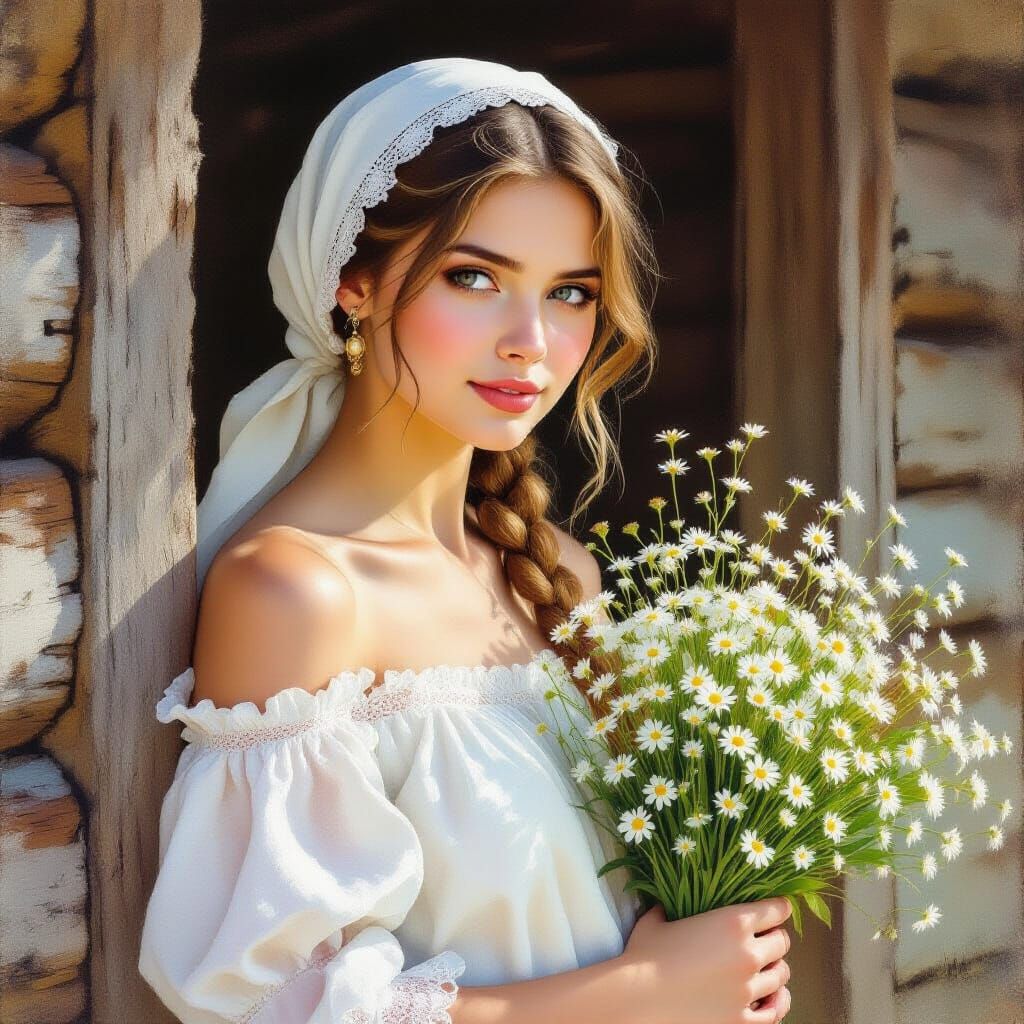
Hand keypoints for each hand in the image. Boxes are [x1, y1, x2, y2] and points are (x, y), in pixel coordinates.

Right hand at [620, 896, 792, 1023]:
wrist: (636, 1000)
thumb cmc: (643, 958)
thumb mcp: (657, 920)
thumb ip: (670, 907)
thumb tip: (667, 901)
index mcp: (732, 923)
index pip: (775, 910)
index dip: (778, 907)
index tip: (777, 908)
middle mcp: (747, 955)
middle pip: (782, 943)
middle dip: (776, 939)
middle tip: (768, 939)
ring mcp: (747, 991)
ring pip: (781, 976)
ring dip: (776, 969)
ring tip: (768, 968)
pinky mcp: (742, 1021)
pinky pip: (774, 1012)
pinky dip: (777, 1003)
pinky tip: (772, 997)